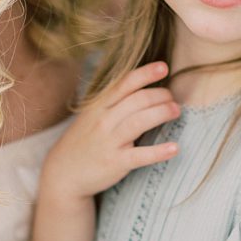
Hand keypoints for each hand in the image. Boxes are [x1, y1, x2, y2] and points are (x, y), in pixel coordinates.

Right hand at [42, 62, 178, 200]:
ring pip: (140, 121)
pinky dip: (159, 151)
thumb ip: (113, 103)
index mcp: (99, 106)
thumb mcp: (91, 116)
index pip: (124, 84)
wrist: (64, 173)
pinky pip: (140, 155)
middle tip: (173, 99)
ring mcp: (109, 141)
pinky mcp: (115, 162)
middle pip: (138, 100)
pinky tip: (174, 147)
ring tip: (176, 111)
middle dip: (160, 96)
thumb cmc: (84, 141)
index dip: (145, 74)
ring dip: (162, 113)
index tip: (163, 67)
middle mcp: (104, 120)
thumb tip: (142, 89)